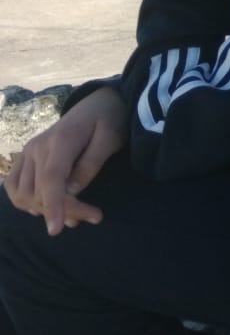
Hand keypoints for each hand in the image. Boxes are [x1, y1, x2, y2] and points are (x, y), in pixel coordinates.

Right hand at [4, 86, 126, 234]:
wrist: (96, 103)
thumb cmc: (108, 120)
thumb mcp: (111, 138)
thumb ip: (91, 164)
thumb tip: (71, 192)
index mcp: (61, 140)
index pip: (51, 178)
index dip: (53, 205)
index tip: (55, 230)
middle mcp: (37, 147)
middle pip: (38, 191)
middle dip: (63, 211)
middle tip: (93, 216)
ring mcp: (27, 152)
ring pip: (21, 194)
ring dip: (43, 210)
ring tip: (74, 214)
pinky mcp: (24, 158)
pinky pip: (14, 187)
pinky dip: (27, 202)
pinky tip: (49, 205)